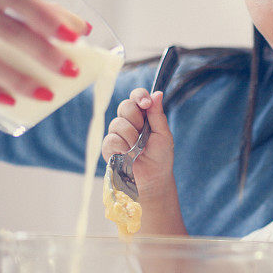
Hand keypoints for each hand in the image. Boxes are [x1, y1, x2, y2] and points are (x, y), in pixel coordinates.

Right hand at [102, 88, 174, 207]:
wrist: (154, 178)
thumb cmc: (161, 157)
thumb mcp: (163, 134)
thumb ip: (158, 114)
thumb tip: (157, 93)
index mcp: (143, 115)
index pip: (137, 96)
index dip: (139, 96)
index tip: (145, 104)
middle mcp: (128, 122)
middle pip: (125, 105)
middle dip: (137, 119)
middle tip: (144, 134)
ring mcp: (117, 134)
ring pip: (117, 123)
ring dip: (131, 137)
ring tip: (138, 149)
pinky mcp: (109, 148)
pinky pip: (111, 139)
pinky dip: (121, 147)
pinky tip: (128, 154)